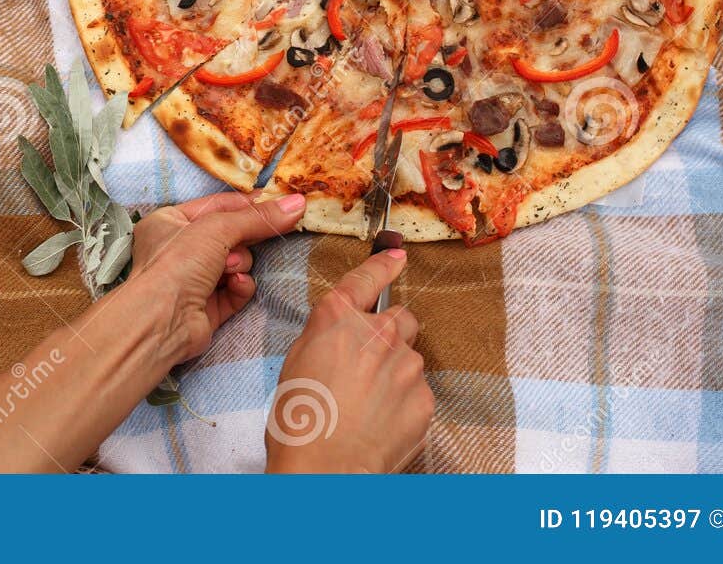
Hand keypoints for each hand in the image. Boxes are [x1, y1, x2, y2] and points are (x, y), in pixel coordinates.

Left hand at [123, 190, 306, 364]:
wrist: (161, 319)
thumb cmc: (178, 261)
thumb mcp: (218, 228)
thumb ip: (258, 217)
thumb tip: (297, 203)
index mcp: (170, 221)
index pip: (216, 206)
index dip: (247, 205)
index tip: (279, 202)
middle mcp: (179, 250)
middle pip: (229, 235)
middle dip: (245, 238)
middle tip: (269, 232)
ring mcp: (193, 280)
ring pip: (235, 263)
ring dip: (239, 264)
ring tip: (230, 269)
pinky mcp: (207, 308)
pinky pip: (235, 291)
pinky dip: (240, 287)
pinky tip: (237, 285)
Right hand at [265, 249, 433, 473]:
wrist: (325, 467)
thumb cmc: (300, 420)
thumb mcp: (298, 361)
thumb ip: (327, 336)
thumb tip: (343, 336)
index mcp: (338, 318)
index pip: (367, 278)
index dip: (384, 264)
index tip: (396, 255)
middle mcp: (378, 333)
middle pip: (401, 319)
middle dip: (390, 335)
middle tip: (369, 365)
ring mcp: (406, 365)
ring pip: (409, 359)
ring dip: (395, 374)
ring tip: (369, 406)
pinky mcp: (424, 398)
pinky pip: (418, 392)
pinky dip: (405, 404)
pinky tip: (382, 423)